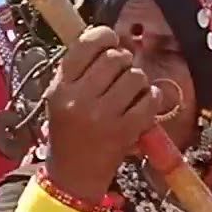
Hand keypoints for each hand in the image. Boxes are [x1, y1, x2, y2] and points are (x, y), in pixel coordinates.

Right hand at [45, 26, 159, 201]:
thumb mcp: (60, 97)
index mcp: (60, 87)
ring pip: (135, 76)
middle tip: (121, 73)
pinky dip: (152, 99)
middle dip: (124, 61)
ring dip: (139, 81)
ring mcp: (103, 116)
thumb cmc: (69, 131)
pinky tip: (143, 105)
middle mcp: (79, 99)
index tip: (112, 40)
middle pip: (115, 58)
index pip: (86, 45)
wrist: (73, 175)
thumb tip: (113, 36)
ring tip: (130, 93)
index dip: (105, 36)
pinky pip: (150, 99)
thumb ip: (80, 68)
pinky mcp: (125, 131)